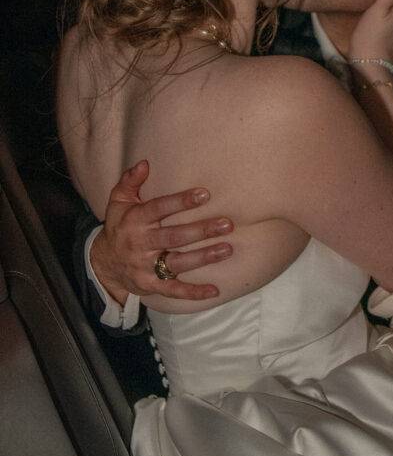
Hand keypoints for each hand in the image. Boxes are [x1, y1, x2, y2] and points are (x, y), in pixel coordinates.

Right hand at [90, 159, 232, 303]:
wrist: (102, 264)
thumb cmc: (119, 227)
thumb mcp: (118, 202)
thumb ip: (130, 181)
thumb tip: (144, 163)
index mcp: (135, 221)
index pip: (158, 209)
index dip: (180, 202)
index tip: (204, 194)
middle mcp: (141, 244)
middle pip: (173, 236)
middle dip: (201, 231)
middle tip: (226, 224)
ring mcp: (146, 266)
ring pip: (177, 262)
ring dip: (203, 257)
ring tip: (227, 249)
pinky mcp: (151, 285)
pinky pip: (173, 290)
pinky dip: (193, 292)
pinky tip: (214, 290)